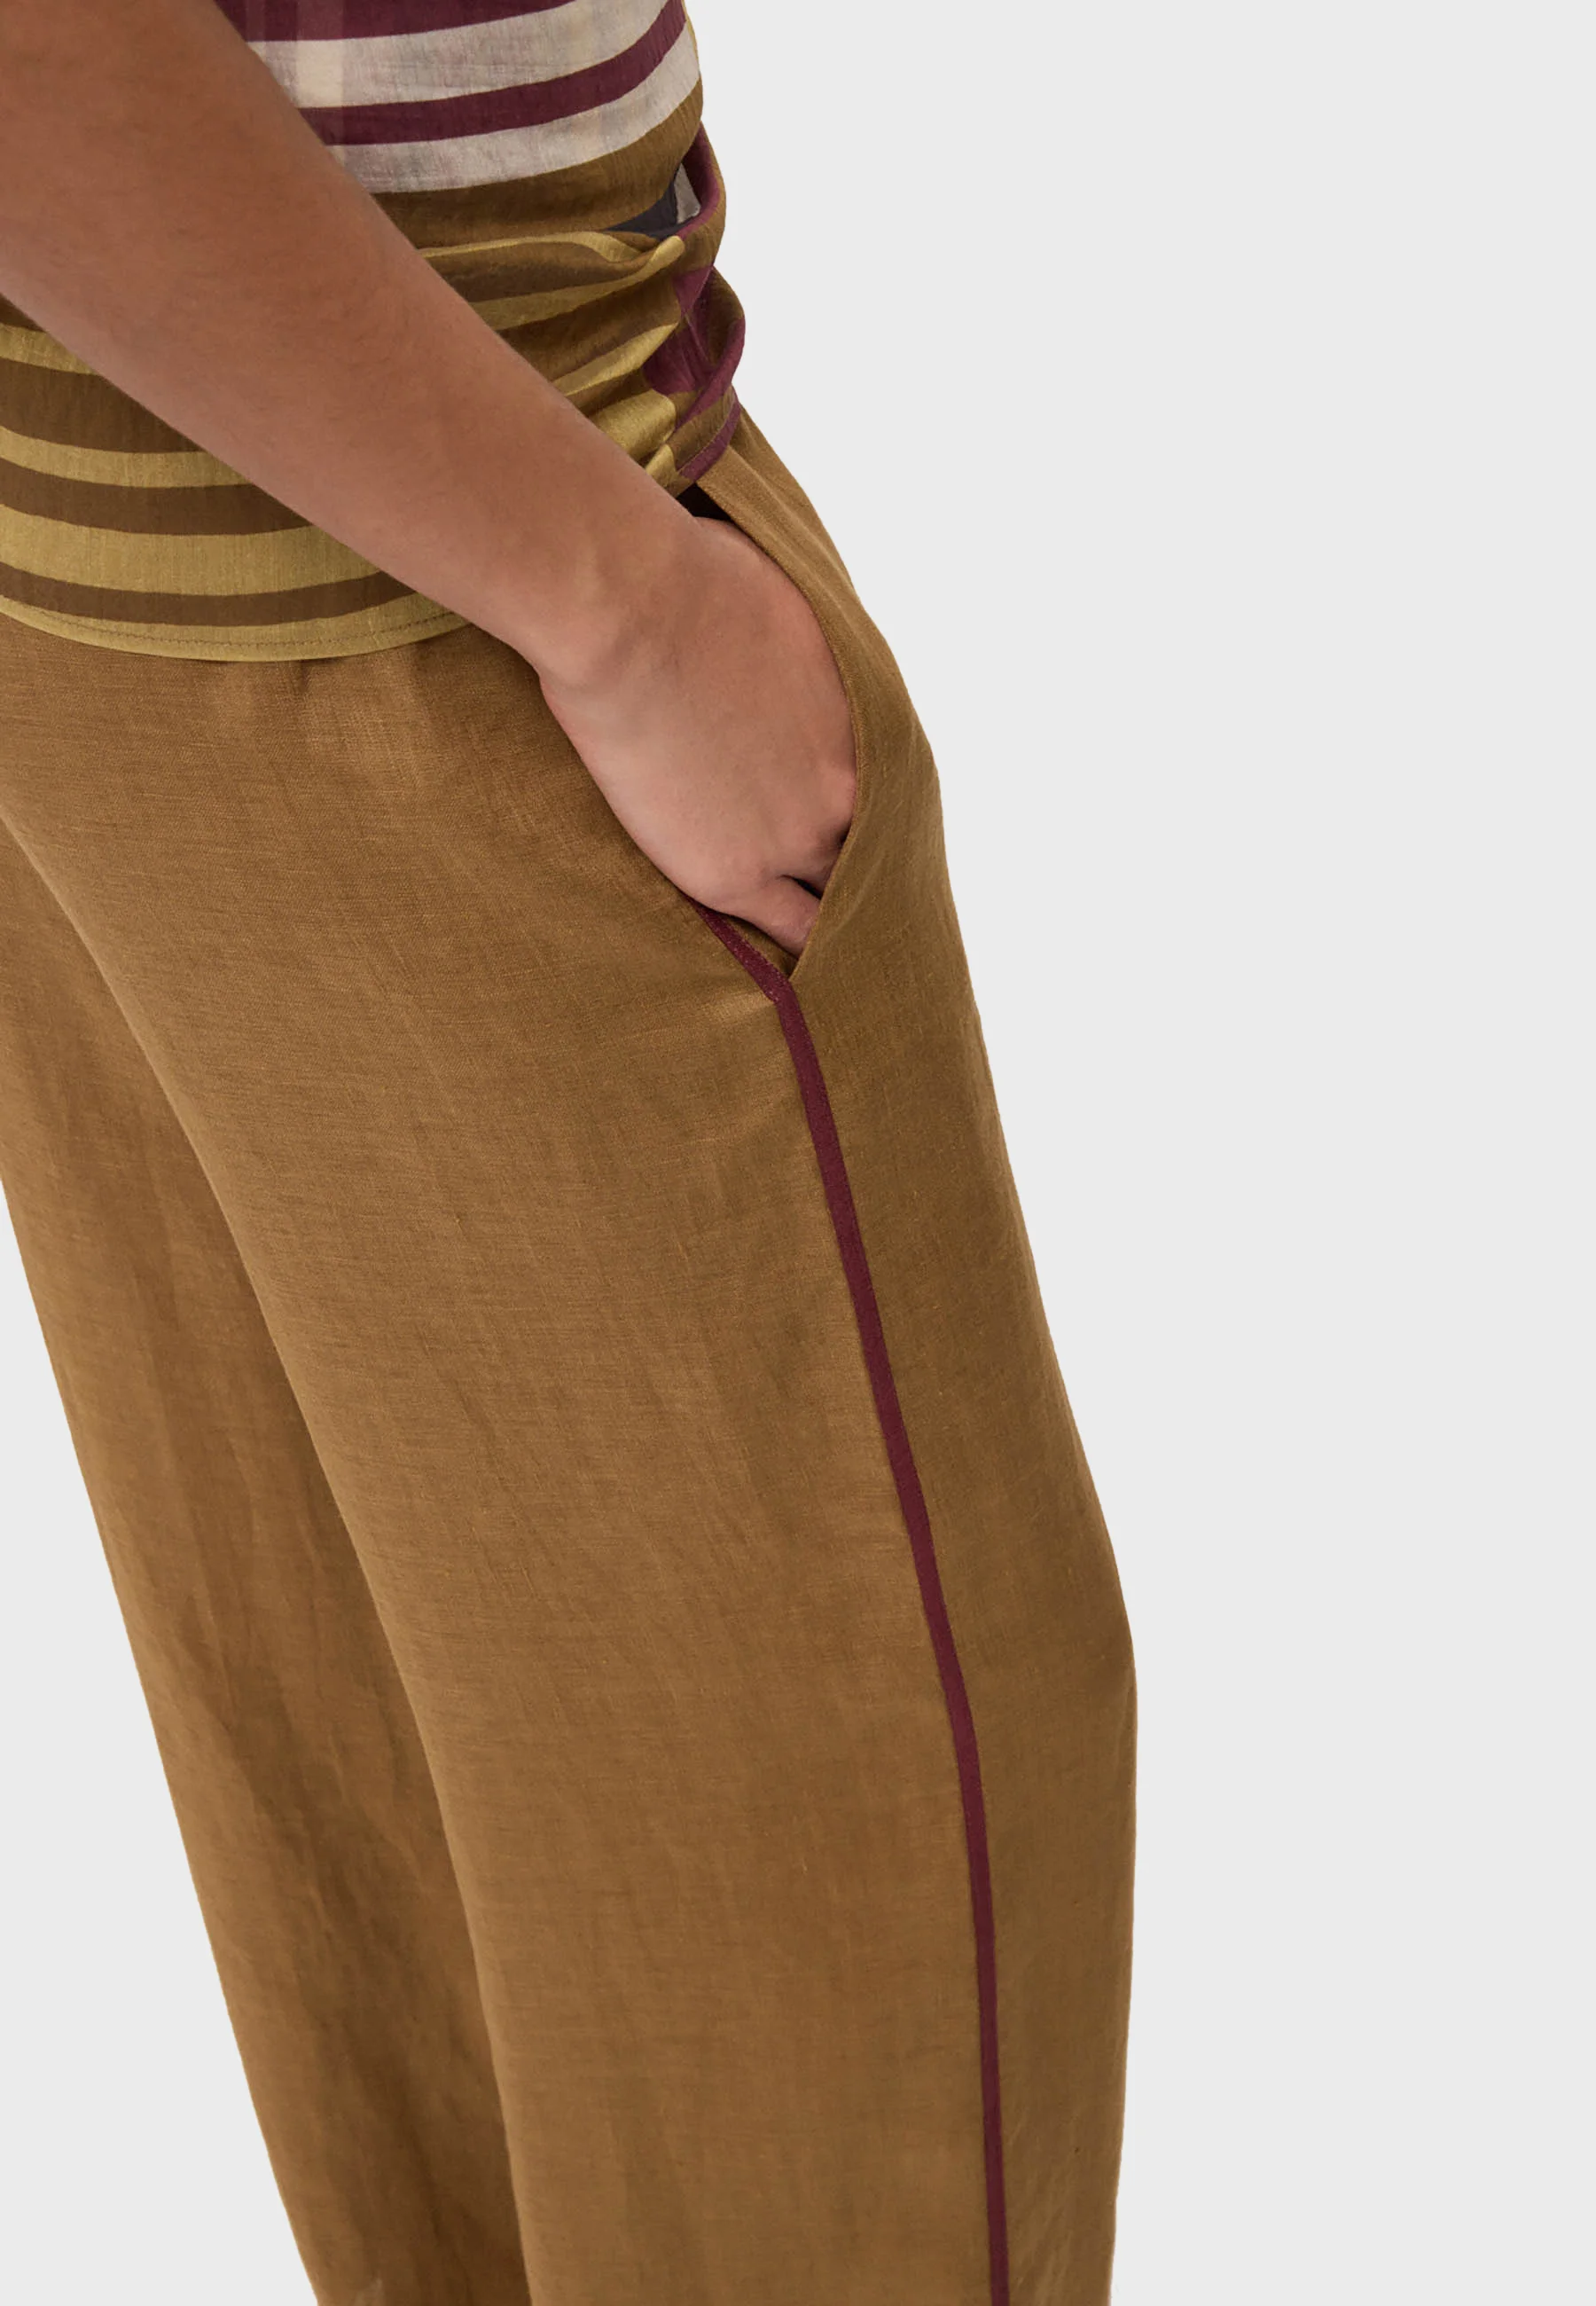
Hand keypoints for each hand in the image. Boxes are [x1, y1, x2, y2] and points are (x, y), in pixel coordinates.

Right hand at [537, 512, 857, 954]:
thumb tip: (787, 643)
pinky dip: (798, 957)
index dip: (864, 820)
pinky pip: (787, 932)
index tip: (849, 838)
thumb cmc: (688, 575)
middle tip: (864, 922)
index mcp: (872, 721)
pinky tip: (801, 985)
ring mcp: (798, 834)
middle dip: (861, 878)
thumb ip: (807, 653)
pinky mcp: (734, 871)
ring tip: (840, 972)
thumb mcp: (789, 601)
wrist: (631, 607)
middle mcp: (853, 787)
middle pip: (874, 855)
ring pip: (839, 903)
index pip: (890, 795)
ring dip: (835, 926)